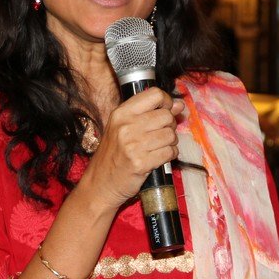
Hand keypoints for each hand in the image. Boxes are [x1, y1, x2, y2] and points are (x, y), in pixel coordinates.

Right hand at [81, 88, 183, 213]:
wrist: (100, 183)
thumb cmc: (113, 154)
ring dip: (170, 142)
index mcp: (121, 113)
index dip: (166, 102)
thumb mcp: (124, 128)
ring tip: (159, 147)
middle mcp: (126, 126)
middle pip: (166, 116)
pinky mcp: (141, 163)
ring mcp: (133, 145)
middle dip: (169, 126)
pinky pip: (169, 152)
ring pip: (170, 135)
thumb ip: (150, 113)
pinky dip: (170, 155)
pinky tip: (160, 157)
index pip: (155, 94)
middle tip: (161, 134)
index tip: (165, 111)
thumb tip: (179, 104)